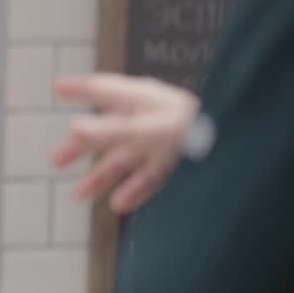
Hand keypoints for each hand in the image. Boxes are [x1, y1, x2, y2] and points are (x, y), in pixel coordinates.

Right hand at [51, 73, 198, 212]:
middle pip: (106, 133)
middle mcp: (147, 120)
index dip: (78, 88)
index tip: (57, 87)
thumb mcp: (145, 128)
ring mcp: (161, 143)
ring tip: (79, 195)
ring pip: (124, 161)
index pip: (103, 89)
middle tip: (56, 160)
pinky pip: (148, 179)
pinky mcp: (175, 165)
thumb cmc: (194, 127)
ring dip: (100, 178)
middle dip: (80, 148)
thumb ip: (109, 131)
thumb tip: (73, 129)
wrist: (238, 148)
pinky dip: (131, 192)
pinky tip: (117, 205)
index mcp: (140, 100)